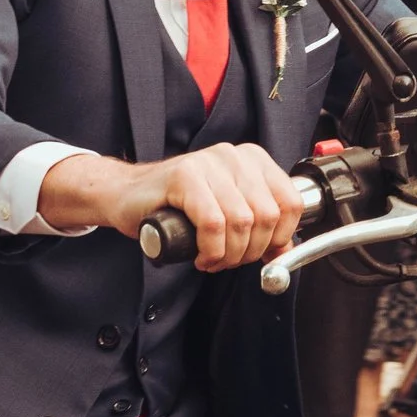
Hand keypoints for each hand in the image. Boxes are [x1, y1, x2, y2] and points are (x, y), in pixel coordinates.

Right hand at [49, 141, 306, 268]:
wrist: (125, 196)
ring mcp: (208, 163)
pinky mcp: (184, 176)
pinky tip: (201, 255)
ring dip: (229, 254)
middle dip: (251, 251)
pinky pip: (213, 223)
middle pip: (267, 216)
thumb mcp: (227, 215)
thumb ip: (258, 228)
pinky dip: (211, 249)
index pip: (291, 202)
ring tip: (212, 259)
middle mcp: (234, 156)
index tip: (262, 255)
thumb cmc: (175, 207)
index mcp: (252, 160)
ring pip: (242, 222)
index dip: (280, 238)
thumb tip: (285, 251)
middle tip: (229, 261)